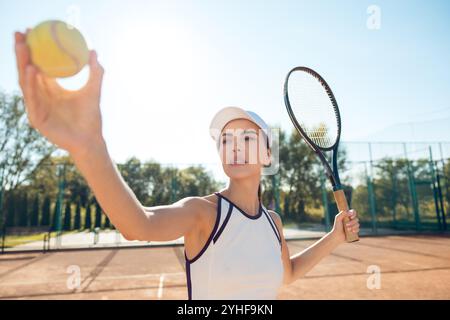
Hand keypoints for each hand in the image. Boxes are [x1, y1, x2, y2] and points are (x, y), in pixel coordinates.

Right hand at [14, 31, 104, 155]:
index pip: (39, 65)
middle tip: (21, 33)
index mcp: (51, 89)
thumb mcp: (94, 90)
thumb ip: (95, 72)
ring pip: (26, 82)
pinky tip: (31, 69)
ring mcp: (37, 106)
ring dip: (23, 63)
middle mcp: (41, 96)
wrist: (90, 140)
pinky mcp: (35, 118)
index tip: (31, 30)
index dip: (33, 48)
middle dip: (21, 51)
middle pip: (27, 70)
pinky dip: (31, 83)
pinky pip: (32, 97)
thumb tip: (94, 50)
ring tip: (23, 46)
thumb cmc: (91, 117)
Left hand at [331, 209, 359, 243]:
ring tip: (348, 229)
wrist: (337, 236)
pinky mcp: (355, 230)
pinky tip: (352, 231)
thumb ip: (342, 213)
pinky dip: (355, 230)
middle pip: (356, 219)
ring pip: (357, 224)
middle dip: (352, 222)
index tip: (351, 217)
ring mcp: (353, 226)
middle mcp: (351, 220)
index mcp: (347, 216)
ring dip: (353, 227)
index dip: (354, 213)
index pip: (353, 212)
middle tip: (346, 225)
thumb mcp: (338, 218)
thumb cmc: (336, 226)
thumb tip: (350, 212)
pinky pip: (358, 229)